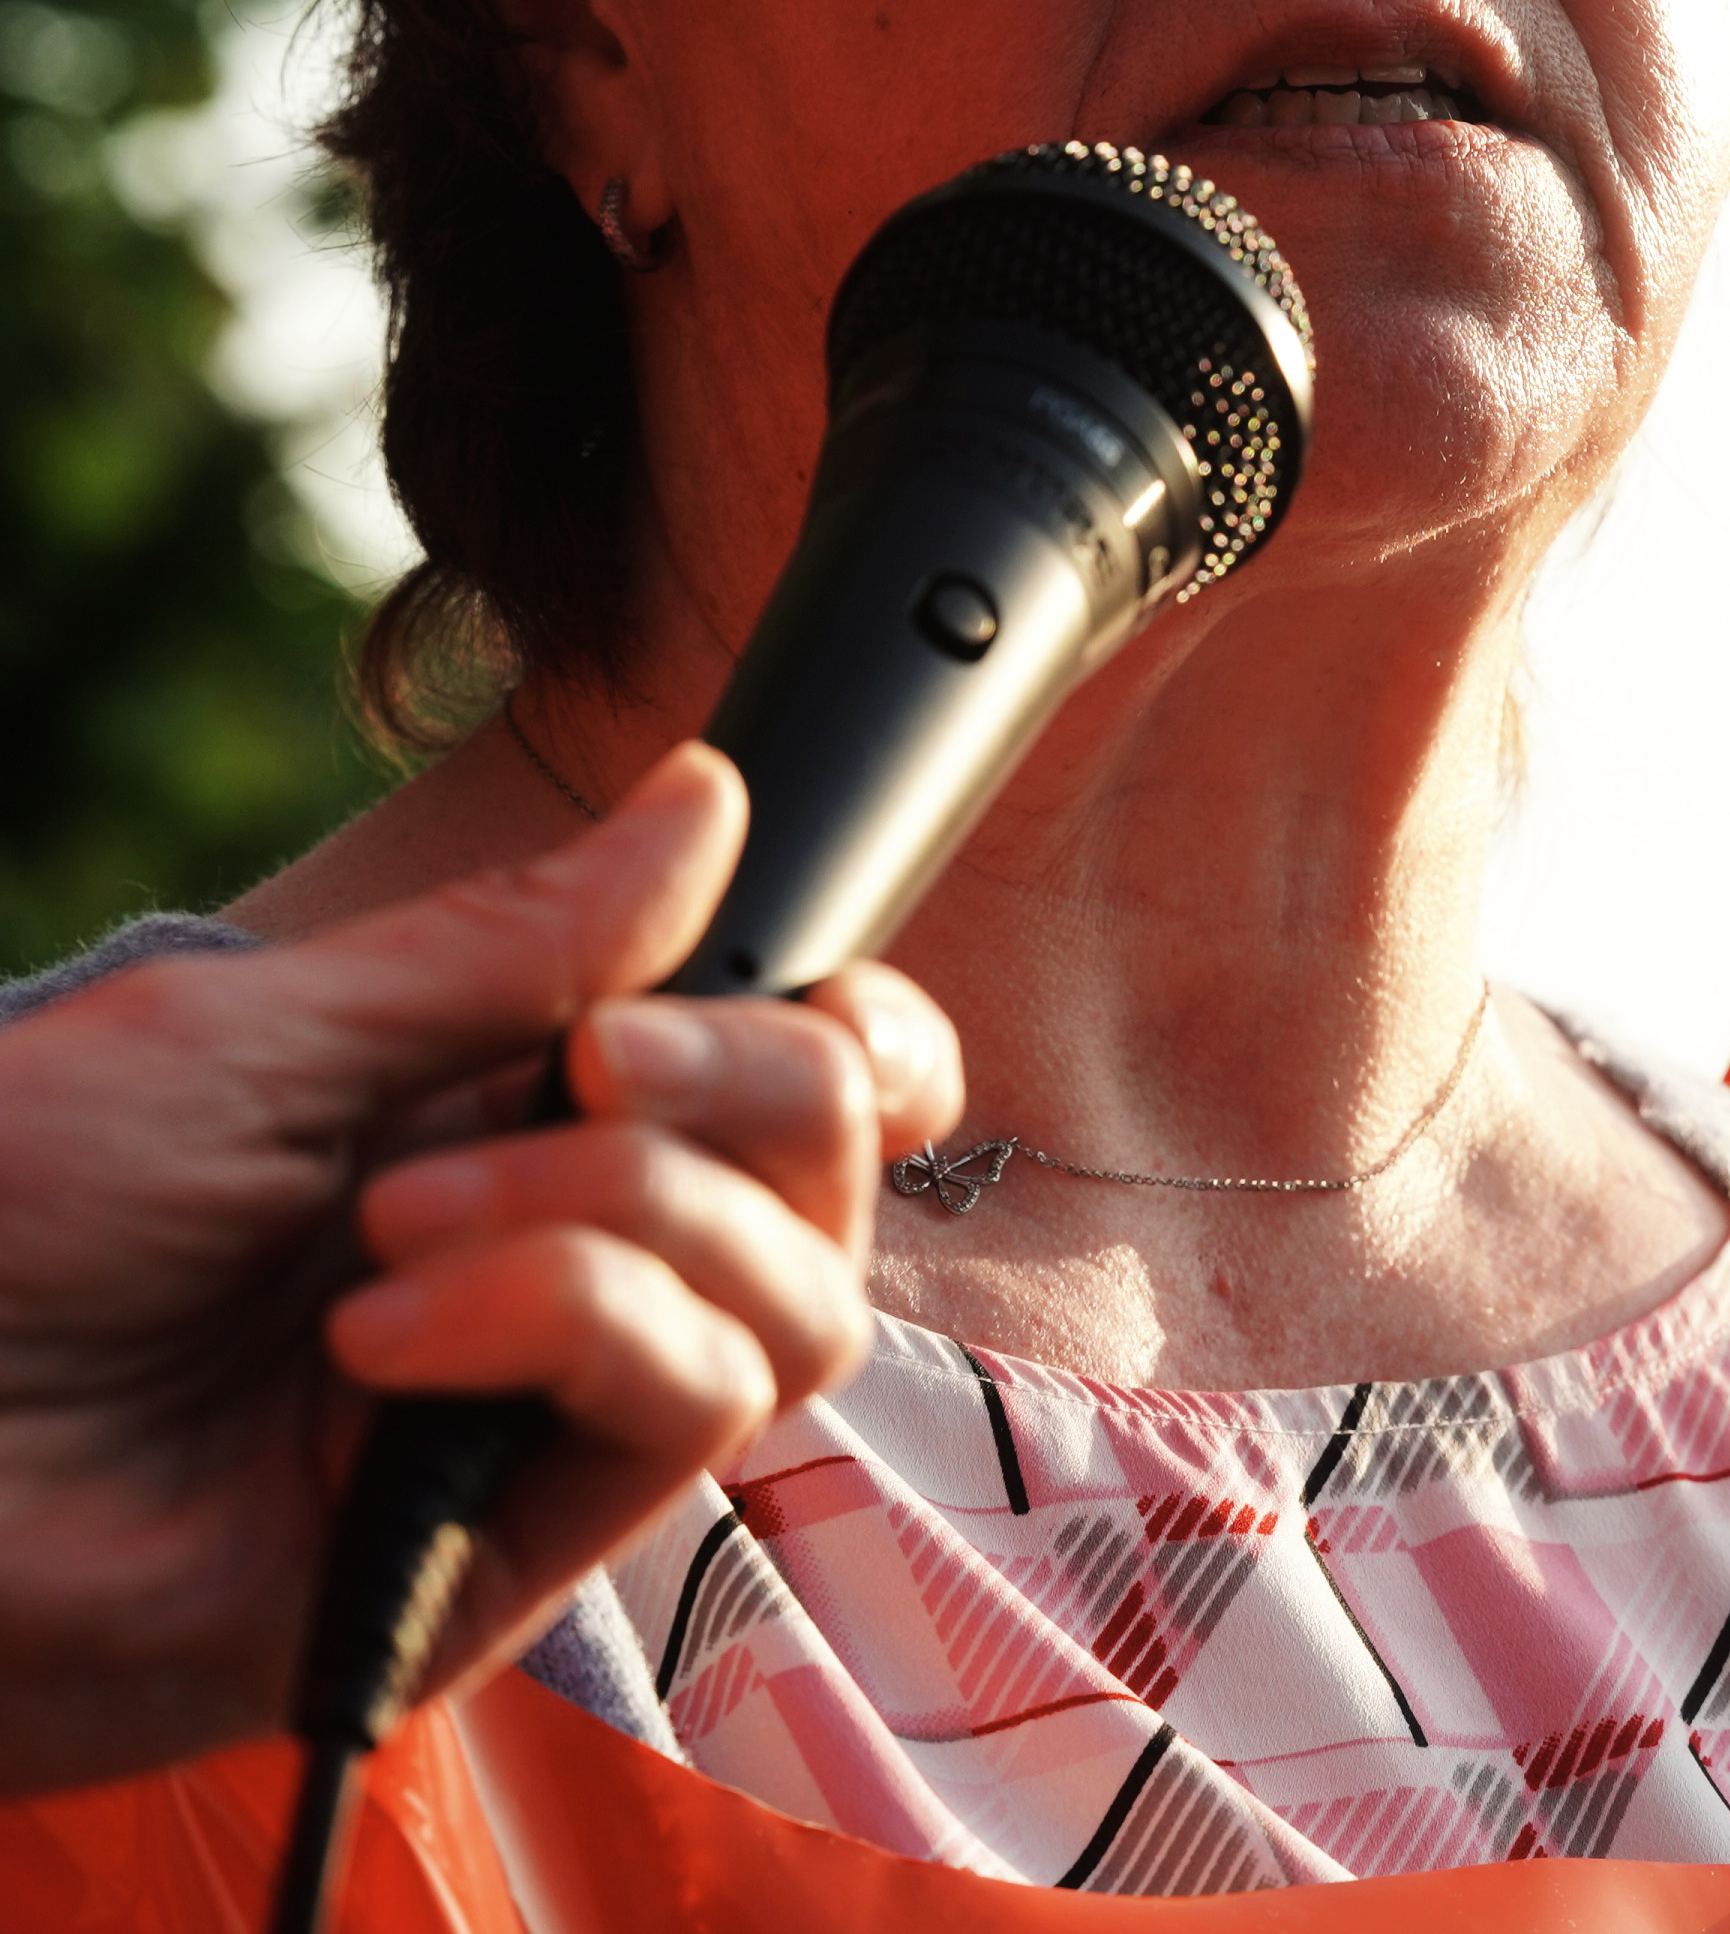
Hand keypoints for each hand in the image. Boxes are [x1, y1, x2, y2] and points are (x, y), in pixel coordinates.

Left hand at [0, 747, 961, 1796]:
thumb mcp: (260, 1035)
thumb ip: (515, 944)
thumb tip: (712, 794)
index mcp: (501, 1123)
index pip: (791, 1082)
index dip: (849, 1029)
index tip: (792, 978)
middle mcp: (560, 1264)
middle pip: (831, 1173)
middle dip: (750, 1080)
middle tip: (584, 1060)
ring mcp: (547, 1415)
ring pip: (795, 1299)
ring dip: (624, 1216)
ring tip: (395, 1231)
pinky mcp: (522, 1554)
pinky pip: (685, 1408)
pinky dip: (568, 1327)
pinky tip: (381, 1339)